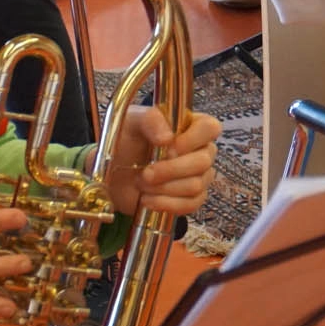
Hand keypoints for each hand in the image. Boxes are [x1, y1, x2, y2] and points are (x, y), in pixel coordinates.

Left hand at [104, 104, 221, 216]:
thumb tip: (167, 138)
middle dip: (171, 170)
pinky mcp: (190, 198)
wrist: (114, 170)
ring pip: (196, 186)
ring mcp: (198, 176)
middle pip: (203, 162)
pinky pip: (191, 204)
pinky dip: (166, 204)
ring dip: (164, 188)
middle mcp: (200, 150)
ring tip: (142, 184)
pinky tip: (147, 199)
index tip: (168, 148)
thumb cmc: (127, 140)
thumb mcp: (133, 121)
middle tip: (146, 173)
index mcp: (192, 125)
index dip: (192, 140)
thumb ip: (151, 120)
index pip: (210, 128)